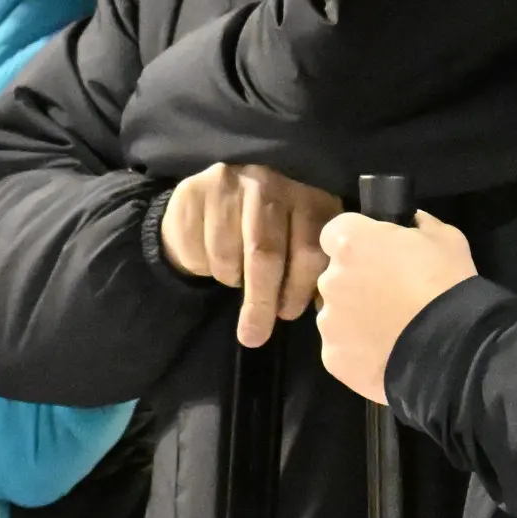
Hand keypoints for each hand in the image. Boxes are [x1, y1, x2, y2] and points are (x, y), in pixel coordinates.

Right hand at [159, 164, 339, 346]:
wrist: (212, 203)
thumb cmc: (266, 233)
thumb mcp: (298, 245)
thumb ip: (311, 272)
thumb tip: (322, 311)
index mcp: (308, 198)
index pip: (309, 248)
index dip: (299, 287)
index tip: (288, 314)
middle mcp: (271, 183)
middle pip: (265, 253)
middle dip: (261, 300)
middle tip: (255, 334)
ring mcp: (230, 183)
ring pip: (226, 254)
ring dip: (229, 279)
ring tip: (234, 275)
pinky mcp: (194, 191)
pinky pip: (197, 247)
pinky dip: (202, 266)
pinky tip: (210, 257)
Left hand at [313, 209, 477, 403]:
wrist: (453, 350)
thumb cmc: (448, 285)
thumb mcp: (444, 237)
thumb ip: (416, 224)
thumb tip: (409, 223)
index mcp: (350, 243)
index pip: (336, 233)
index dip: (357, 243)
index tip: (377, 255)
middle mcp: (330, 280)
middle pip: (335, 276)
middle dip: (357, 282)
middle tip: (390, 296)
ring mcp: (328, 321)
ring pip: (337, 313)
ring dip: (356, 317)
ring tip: (391, 330)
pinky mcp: (332, 357)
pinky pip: (342, 348)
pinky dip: (358, 350)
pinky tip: (387, 353)